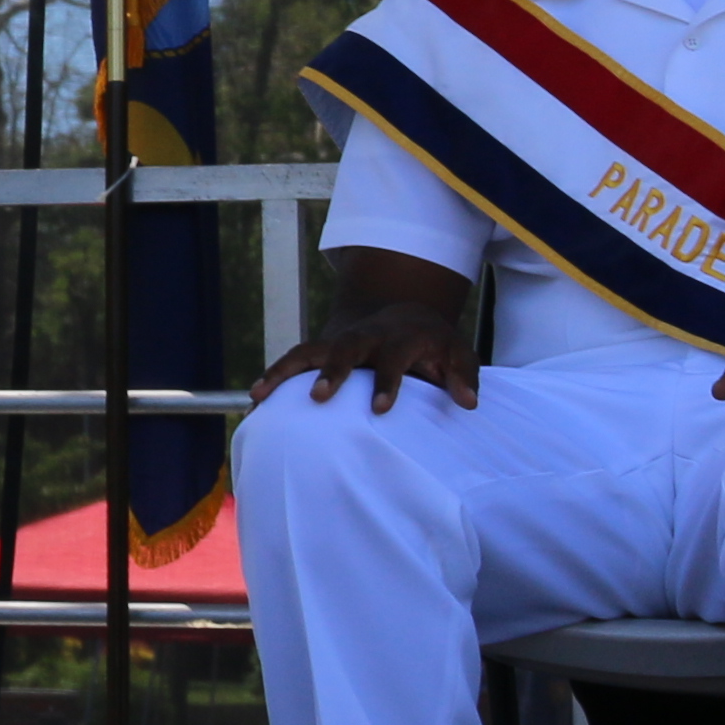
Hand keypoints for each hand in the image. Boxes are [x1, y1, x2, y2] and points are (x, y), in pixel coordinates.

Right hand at [252, 302, 480, 414]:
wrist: (407, 314)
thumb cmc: (435, 343)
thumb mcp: (458, 354)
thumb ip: (463, 376)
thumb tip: (468, 403)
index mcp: (400, 337)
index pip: (392, 358)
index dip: (387, 382)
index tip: (381, 410)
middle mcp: (366, 336)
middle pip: (344, 348)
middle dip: (330, 371)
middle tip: (317, 396)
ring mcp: (340, 341)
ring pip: (308, 350)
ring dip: (283, 371)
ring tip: (259, 396)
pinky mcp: (323, 350)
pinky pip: (295, 360)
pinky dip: (274, 376)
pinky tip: (256, 399)